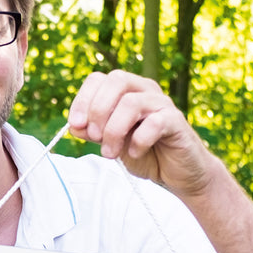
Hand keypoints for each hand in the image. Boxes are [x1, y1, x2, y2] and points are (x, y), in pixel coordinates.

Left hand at [67, 69, 219, 198]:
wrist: (178, 173)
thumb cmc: (145, 153)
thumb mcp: (111, 143)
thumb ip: (93, 132)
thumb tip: (74, 125)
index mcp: (127, 91)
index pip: (99, 79)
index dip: (83, 100)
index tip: (75, 125)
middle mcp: (145, 91)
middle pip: (116, 80)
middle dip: (98, 110)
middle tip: (94, 137)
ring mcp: (162, 104)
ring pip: (131, 103)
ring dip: (114, 130)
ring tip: (110, 152)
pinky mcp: (176, 122)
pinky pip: (154, 123)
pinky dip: (139, 140)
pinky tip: (135, 153)